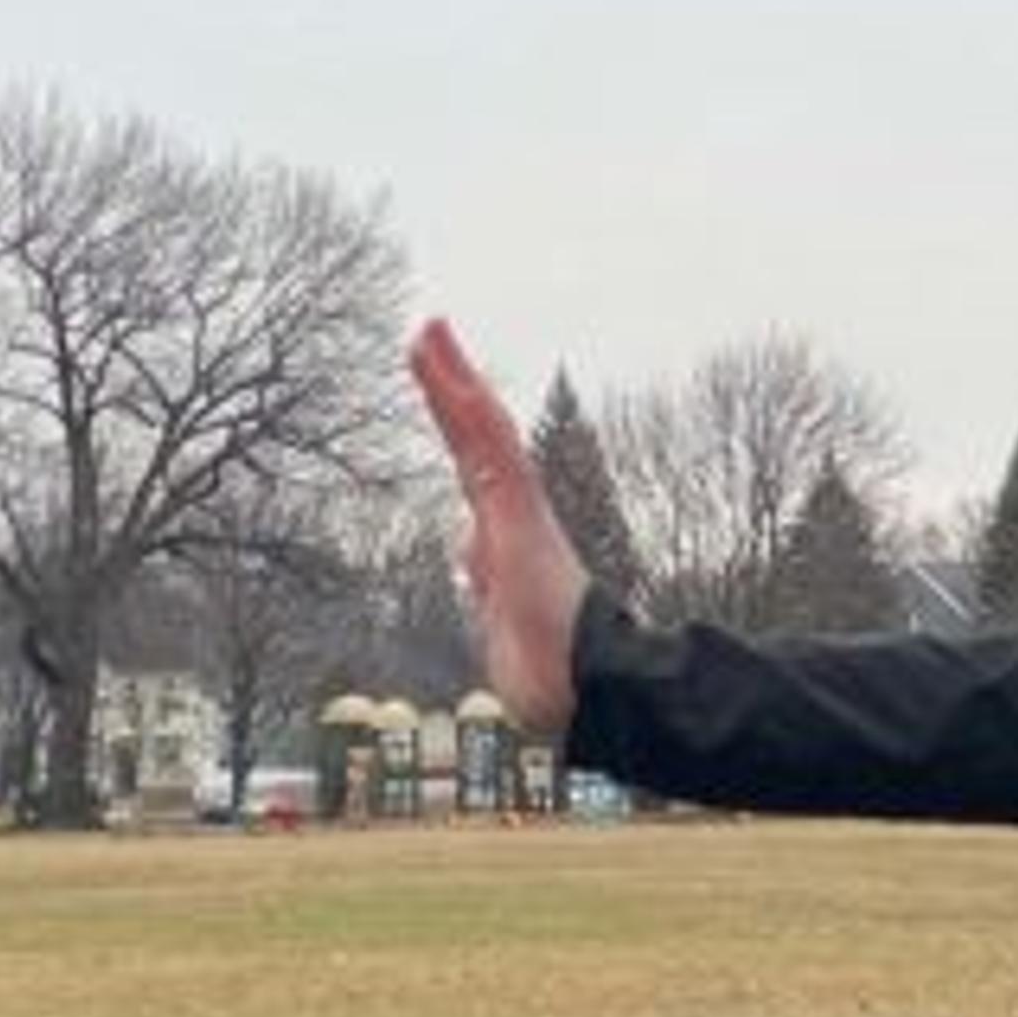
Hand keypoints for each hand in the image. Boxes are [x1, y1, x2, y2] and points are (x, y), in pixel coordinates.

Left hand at [407, 319, 592, 735]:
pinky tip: (452, 378)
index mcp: (506, 534)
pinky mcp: (518, 513)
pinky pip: (491, 451)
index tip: (444, 386)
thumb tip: (470, 553)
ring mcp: (516, 509)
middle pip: (476, 435)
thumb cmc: (553, 667)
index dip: (459, 423)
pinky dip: (469, 411)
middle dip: (453, 386)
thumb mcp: (503, 621)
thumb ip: (488, 583)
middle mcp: (512, 512)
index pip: (476, 465)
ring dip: (454, 381)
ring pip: (480, 431)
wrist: (587, 683)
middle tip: (430, 334)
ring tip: (430, 334)